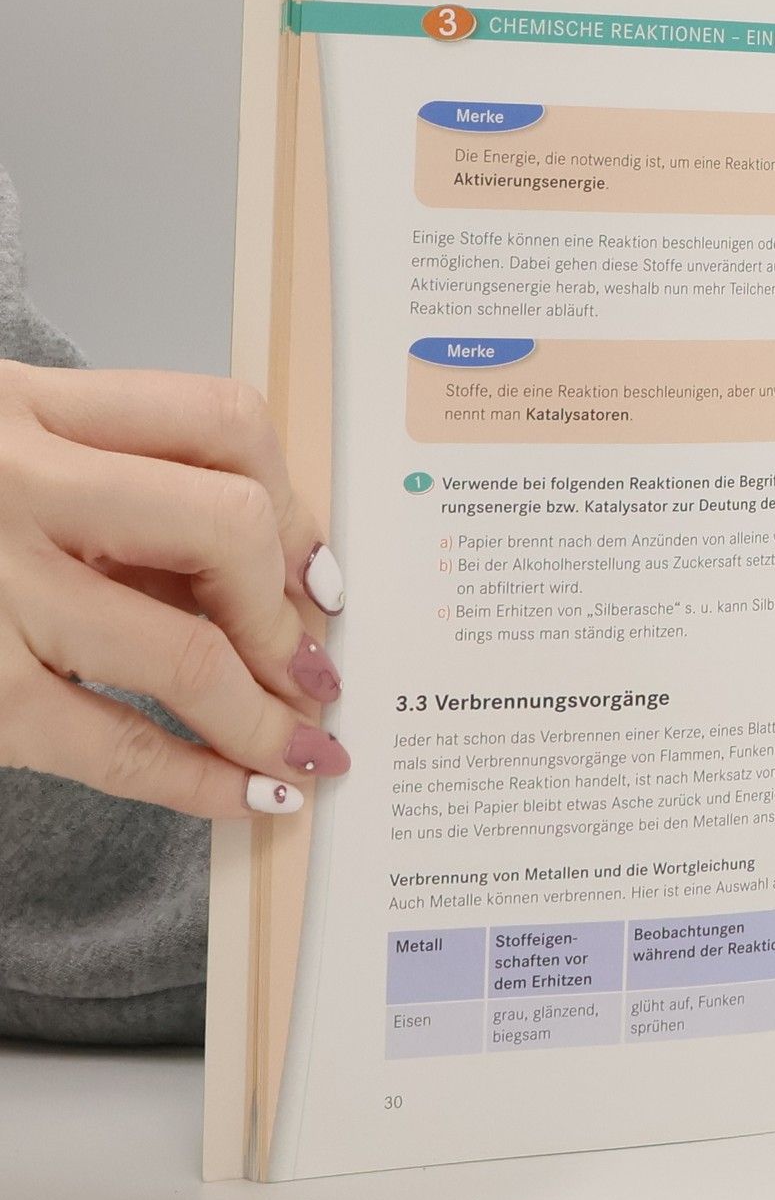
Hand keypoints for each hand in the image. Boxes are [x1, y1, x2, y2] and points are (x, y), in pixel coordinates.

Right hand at [0, 362, 347, 816]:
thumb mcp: (6, 460)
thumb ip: (114, 496)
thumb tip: (277, 585)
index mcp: (27, 406)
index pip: (221, 419)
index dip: (295, 504)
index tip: (317, 572)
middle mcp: (11, 481)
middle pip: (226, 525)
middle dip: (287, 612)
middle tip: (314, 667)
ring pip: (185, 648)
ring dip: (266, 712)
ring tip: (299, 746)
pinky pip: (115, 743)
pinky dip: (200, 779)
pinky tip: (247, 793)